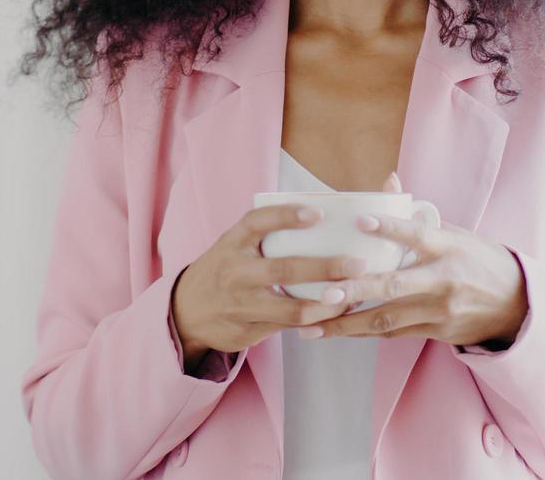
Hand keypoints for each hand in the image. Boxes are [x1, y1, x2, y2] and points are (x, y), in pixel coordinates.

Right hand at [171, 202, 364, 363]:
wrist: (186, 312)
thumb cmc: (225, 269)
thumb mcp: (234, 245)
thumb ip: (265, 233)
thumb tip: (324, 213)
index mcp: (232, 243)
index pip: (257, 222)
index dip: (287, 215)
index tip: (319, 213)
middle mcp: (235, 272)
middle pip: (282, 269)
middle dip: (324, 268)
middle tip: (358, 265)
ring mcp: (241, 305)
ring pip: (291, 308)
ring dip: (326, 304)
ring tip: (354, 295)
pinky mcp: (248, 331)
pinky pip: (290, 327)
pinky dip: (317, 320)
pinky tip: (338, 312)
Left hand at [296, 171, 528, 347]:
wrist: (516, 305)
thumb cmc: (477, 260)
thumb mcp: (455, 233)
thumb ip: (416, 214)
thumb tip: (388, 178)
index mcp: (447, 247)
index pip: (416, 235)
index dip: (389, 228)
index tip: (359, 221)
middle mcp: (443, 280)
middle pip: (394, 286)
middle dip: (356, 290)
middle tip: (322, 290)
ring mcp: (439, 310)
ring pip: (386, 319)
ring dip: (346, 323)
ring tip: (310, 324)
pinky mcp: (435, 332)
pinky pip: (391, 333)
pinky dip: (361, 332)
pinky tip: (333, 331)